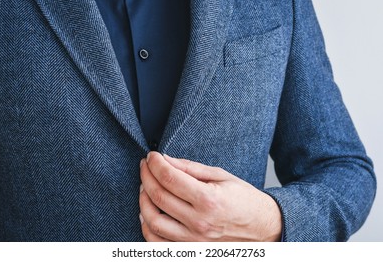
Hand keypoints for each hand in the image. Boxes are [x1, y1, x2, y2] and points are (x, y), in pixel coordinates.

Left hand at [139, 152, 281, 241]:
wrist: (264, 228)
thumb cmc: (245, 200)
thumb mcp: (222, 176)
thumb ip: (191, 168)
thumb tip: (166, 160)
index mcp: (208, 200)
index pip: (170, 178)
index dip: (155, 164)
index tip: (151, 156)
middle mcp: (199, 222)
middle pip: (158, 196)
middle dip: (146, 176)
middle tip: (146, 166)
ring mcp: (193, 241)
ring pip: (152, 221)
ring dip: (143, 200)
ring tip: (145, 186)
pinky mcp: (190, 251)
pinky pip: (157, 244)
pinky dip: (147, 227)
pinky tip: (148, 212)